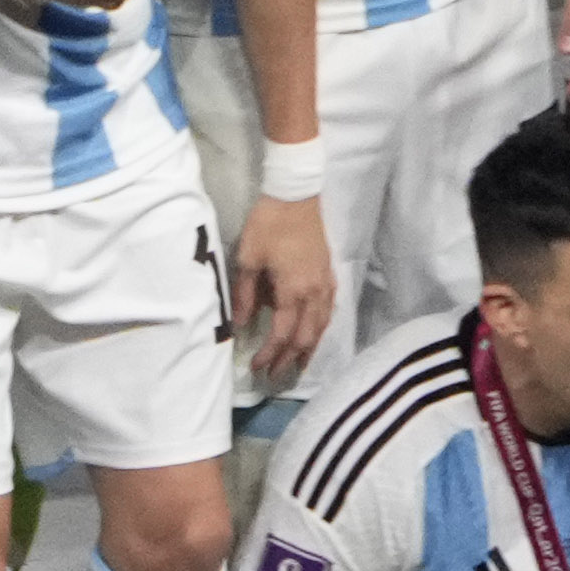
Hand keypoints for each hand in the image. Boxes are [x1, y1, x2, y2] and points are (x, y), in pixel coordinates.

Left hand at [233, 190, 336, 392]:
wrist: (296, 195)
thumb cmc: (269, 226)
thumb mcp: (248, 260)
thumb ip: (245, 296)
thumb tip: (240, 326)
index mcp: (294, 290)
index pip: (283, 333)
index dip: (270, 354)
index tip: (255, 368)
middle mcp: (315, 291)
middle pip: (306, 335)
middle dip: (291, 358)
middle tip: (275, 375)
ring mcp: (325, 282)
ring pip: (322, 324)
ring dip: (310, 347)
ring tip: (299, 364)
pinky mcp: (329, 273)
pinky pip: (329, 310)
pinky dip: (321, 327)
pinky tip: (315, 332)